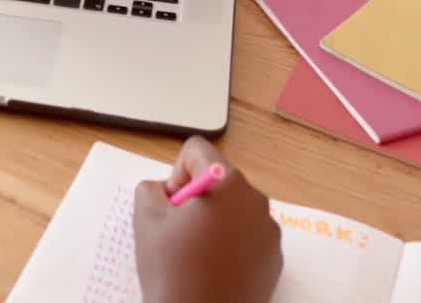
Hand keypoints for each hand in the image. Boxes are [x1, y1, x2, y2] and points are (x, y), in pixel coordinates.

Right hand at [133, 137, 282, 302]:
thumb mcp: (145, 218)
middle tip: (179, 232)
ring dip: (214, 220)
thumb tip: (166, 190)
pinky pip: (248, 234)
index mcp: (226, 183)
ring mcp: (269, 230)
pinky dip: (231, 243)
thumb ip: (151, 188)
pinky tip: (214, 268)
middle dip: (197, 197)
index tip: (172, 205)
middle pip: (219, 178)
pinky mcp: (275, 257)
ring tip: (196, 254)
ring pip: (234, 207)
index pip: (197, 150)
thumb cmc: (172, 271)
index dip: (176, 173)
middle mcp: (255, 200)